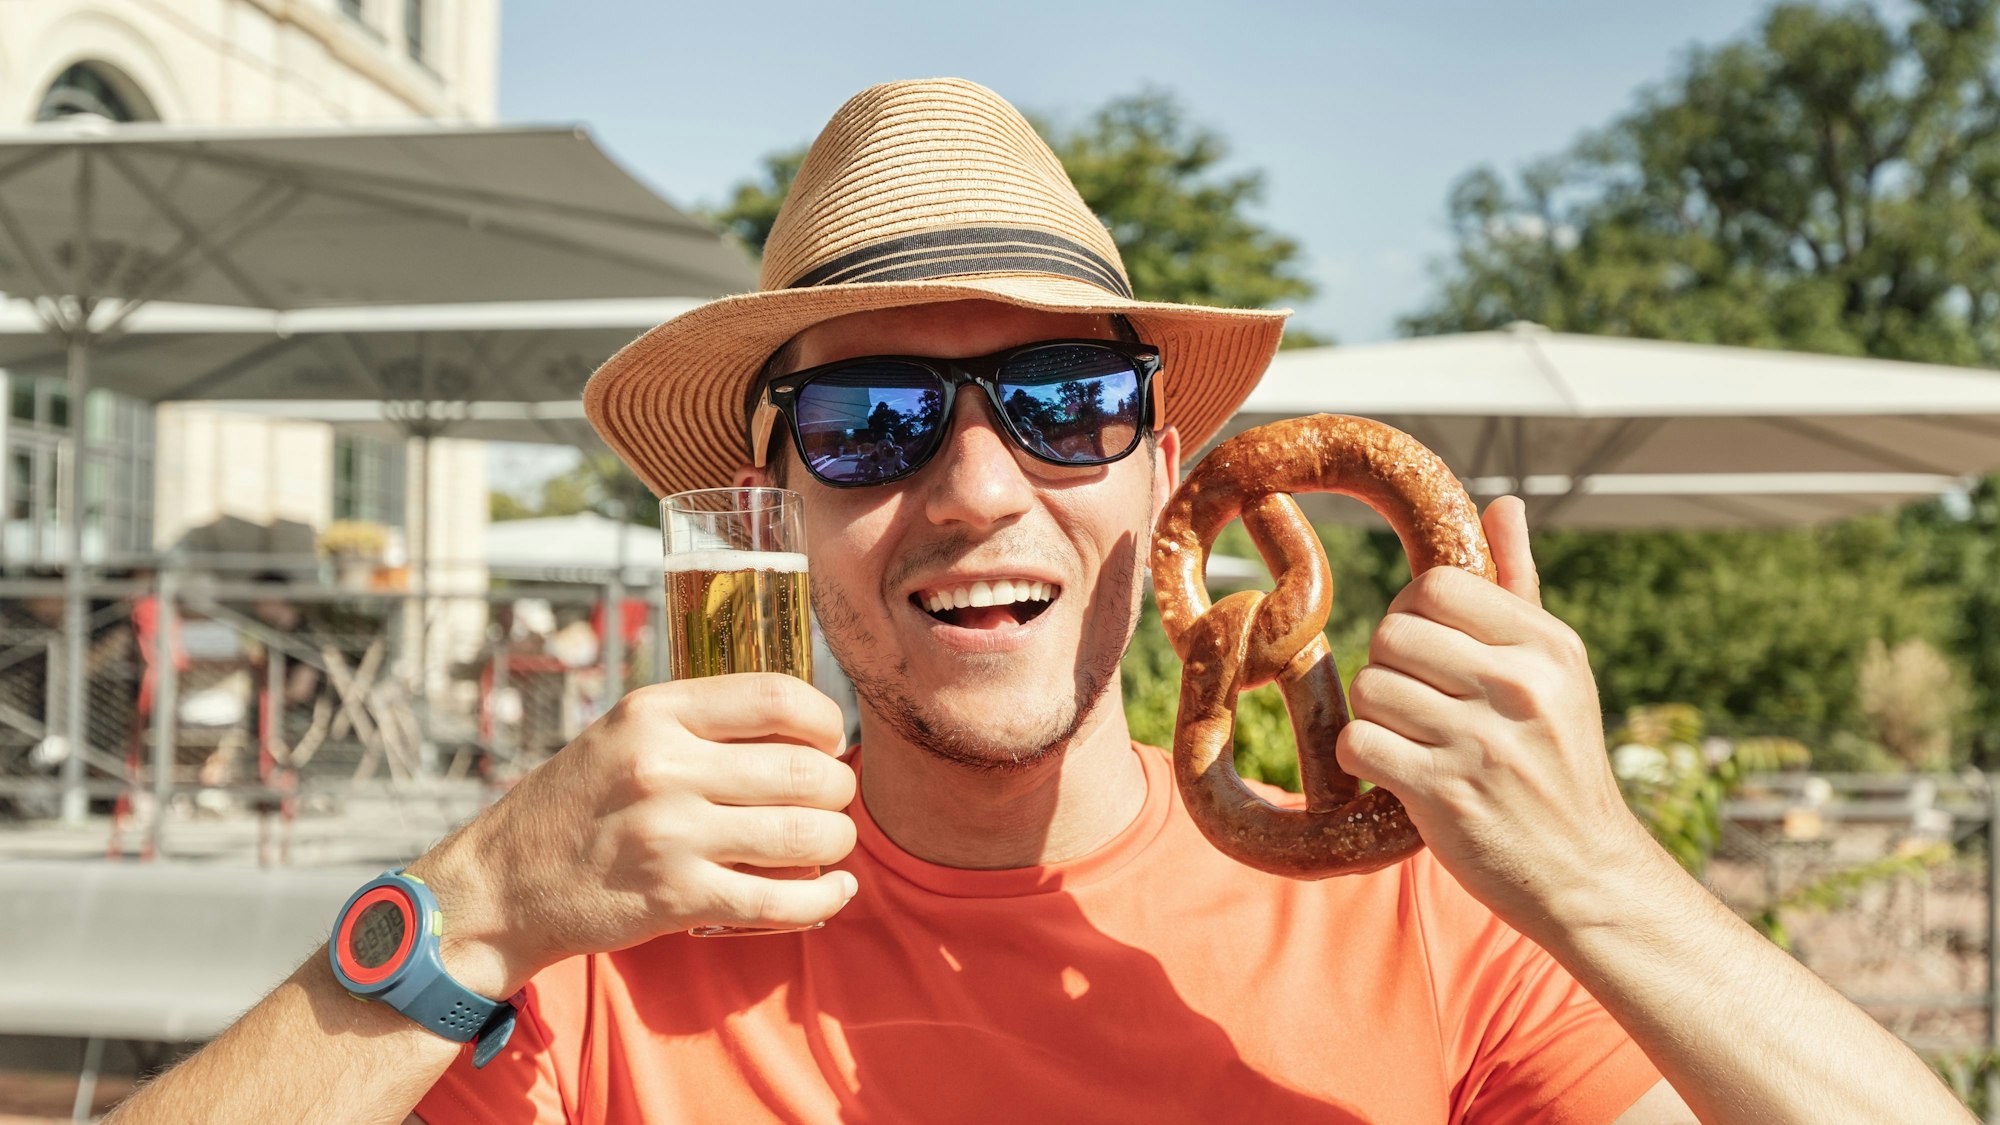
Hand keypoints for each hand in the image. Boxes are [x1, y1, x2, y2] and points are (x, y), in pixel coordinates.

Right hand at [405, 674, 858, 996]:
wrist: (501, 886)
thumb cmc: (577, 806)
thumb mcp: (624, 734)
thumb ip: (699, 724)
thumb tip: (801, 723)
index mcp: (654, 713)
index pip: (776, 696)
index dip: (824, 718)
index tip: (831, 738)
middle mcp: (664, 767)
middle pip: (803, 769)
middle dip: (838, 786)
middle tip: (833, 797)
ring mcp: (671, 835)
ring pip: (803, 834)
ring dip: (837, 839)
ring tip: (831, 840)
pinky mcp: (676, 898)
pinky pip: (779, 900)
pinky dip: (823, 897)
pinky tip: (834, 888)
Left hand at [1334, 497, 1654, 938]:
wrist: (1585, 873)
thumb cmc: (1558, 761)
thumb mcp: (1557, 670)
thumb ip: (1519, 586)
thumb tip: (1505, 503)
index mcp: (1547, 646)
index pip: (1437, 585)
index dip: (1414, 612)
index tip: (1429, 649)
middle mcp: (1520, 687)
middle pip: (1393, 634)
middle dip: (1390, 666)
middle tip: (1416, 701)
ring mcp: (1482, 742)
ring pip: (1371, 688)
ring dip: (1377, 715)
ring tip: (1416, 739)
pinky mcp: (1445, 794)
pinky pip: (1360, 743)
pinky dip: (1365, 758)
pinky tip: (1398, 771)